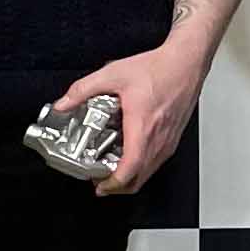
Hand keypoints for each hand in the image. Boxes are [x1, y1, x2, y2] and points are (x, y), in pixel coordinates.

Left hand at [49, 47, 203, 196]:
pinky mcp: (173, 138)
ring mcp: (169, 141)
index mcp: (142, 128)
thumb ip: (83, 89)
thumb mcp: (113, 74)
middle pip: (139, 180)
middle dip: (118, 187)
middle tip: (100, 182)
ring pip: (149, 173)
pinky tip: (130, 155)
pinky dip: (142, 168)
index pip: (129, 169)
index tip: (99, 185)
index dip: (113, 184)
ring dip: (130, 178)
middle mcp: (158, 139)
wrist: (186, 63)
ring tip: (112, 170)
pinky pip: (156, 162)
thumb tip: (64, 103)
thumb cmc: (159, 69)